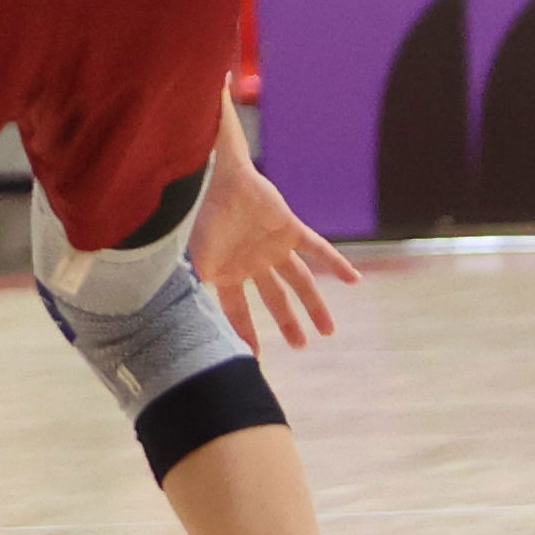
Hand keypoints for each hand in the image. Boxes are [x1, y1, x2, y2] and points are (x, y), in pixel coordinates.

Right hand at [189, 152, 357, 350]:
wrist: (214, 178)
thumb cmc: (196, 216)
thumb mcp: (190, 259)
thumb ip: (189, 289)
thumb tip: (179, 321)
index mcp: (225, 272)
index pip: (237, 310)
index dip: (244, 333)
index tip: (252, 357)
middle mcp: (251, 263)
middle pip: (275, 299)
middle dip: (287, 323)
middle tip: (300, 346)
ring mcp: (272, 246)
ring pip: (299, 281)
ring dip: (314, 305)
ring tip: (328, 331)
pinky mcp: (289, 228)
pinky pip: (318, 249)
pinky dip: (337, 263)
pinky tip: (355, 280)